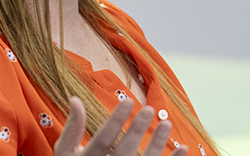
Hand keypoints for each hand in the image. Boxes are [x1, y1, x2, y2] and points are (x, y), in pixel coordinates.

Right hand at [54, 97, 187, 155]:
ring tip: (166, 124)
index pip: (103, 140)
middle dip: (137, 130)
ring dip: (157, 144)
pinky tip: (183, 148)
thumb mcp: (66, 153)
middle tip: (149, 110)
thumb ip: (72, 129)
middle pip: (125, 152)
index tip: (128, 101)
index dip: (115, 121)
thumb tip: (76, 100)